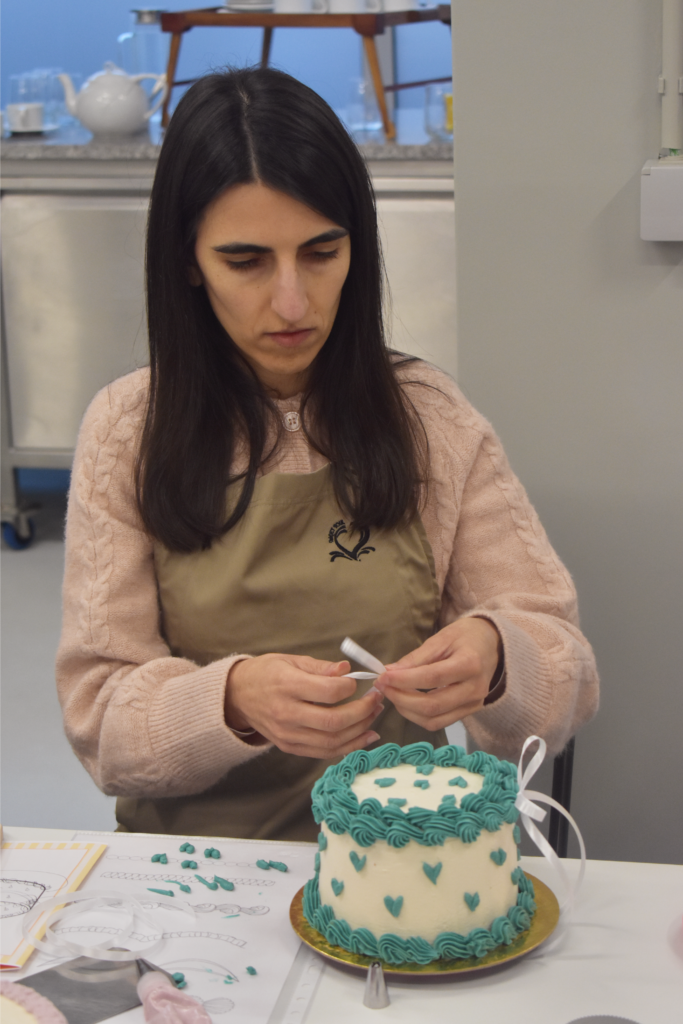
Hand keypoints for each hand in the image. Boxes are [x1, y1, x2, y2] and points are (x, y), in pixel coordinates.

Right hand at [225, 654, 382, 757]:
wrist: (237, 696)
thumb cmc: (266, 673)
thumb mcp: (290, 660)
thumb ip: (319, 667)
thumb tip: (346, 670)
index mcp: (286, 685)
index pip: (328, 692)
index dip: (350, 687)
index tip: (357, 681)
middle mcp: (286, 713)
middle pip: (333, 721)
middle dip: (362, 712)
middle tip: (377, 700)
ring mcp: (287, 734)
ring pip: (332, 741)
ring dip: (360, 730)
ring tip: (374, 716)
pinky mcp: (289, 747)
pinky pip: (324, 752)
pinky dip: (348, 747)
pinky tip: (365, 736)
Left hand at [374, 618, 501, 732]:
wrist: (492, 644)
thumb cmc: (466, 636)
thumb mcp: (441, 638)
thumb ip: (416, 658)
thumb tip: (389, 672)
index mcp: (470, 664)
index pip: (432, 678)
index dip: (404, 681)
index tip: (383, 677)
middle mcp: (475, 689)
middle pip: (432, 705)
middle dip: (401, 698)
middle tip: (383, 687)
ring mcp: (474, 704)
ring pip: (434, 720)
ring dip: (407, 711)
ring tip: (393, 694)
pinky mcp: (470, 711)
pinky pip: (440, 722)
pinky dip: (418, 716)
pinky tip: (407, 702)